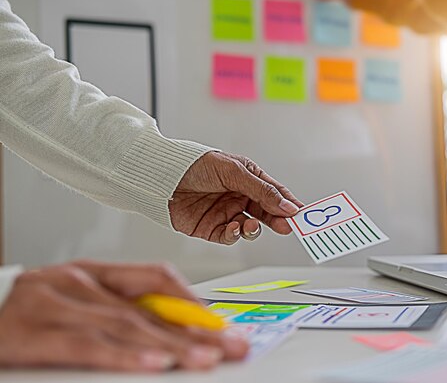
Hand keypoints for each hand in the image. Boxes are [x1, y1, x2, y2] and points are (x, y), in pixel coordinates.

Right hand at [0, 260, 247, 371]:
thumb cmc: (23, 314)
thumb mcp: (72, 303)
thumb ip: (116, 311)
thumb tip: (169, 332)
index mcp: (91, 273)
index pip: (153, 276)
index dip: (191, 300)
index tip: (221, 323)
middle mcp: (76, 282)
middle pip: (149, 307)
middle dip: (196, 330)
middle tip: (232, 345)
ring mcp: (53, 304)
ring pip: (125, 325)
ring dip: (171, 344)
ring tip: (205, 359)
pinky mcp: (29, 333)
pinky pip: (86, 345)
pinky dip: (123, 355)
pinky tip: (153, 363)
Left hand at [170, 151, 302, 244]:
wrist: (163, 178)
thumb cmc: (197, 165)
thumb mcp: (234, 172)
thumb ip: (262, 190)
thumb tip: (287, 206)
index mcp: (248, 177)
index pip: (275, 192)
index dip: (289, 203)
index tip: (302, 214)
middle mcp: (239, 196)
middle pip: (266, 212)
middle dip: (277, 220)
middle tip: (288, 227)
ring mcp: (226, 212)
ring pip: (250, 226)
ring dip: (255, 228)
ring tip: (252, 226)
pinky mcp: (212, 228)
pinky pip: (230, 236)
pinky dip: (235, 234)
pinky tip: (234, 228)